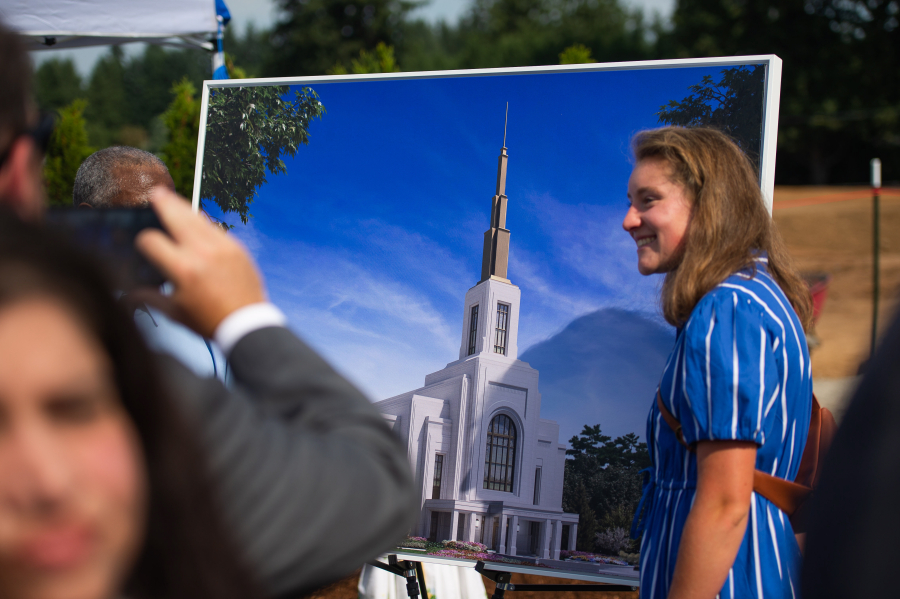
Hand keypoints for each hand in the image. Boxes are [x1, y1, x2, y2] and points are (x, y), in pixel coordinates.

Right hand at [134, 187, 266, 337]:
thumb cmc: (209, 321)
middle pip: (177, 217)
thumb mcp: (174, 312)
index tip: (143, 243)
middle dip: (164, 203)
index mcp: (183, 269)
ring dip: (183, 207)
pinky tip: (196, 221)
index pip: (152, 241)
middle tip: (156, 192)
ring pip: (198, 218)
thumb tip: (126, 294)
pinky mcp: (237, 248)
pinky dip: (203, 223)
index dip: (142, 240)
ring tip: (172, 198)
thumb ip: (149, 298)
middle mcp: (202, 253)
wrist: (247, 323)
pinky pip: (216, 228)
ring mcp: (222, 247)